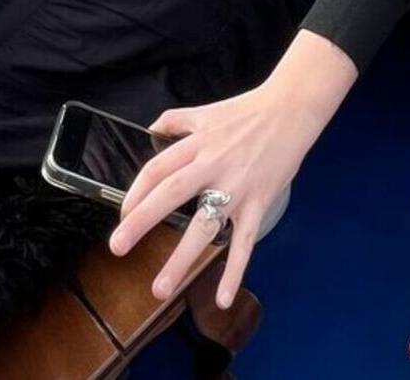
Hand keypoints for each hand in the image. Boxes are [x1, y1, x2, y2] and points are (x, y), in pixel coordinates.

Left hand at [112, 42, 351, 308]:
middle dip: (142, 221)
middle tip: (117, 248)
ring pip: (205, 226)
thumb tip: (151, 130)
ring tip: (160, 289)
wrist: (292, 110)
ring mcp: (237, 187)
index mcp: (197, 144)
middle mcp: (212, 165)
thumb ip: (176, 120)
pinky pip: (244, 241)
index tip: (122, 216)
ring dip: (181, 259)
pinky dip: (234, 271)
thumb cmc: (248, 111)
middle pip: (171, 193)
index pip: (157, 169)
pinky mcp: (259, 202)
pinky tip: (223, 298)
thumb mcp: (206, 112)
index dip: (136, 193)